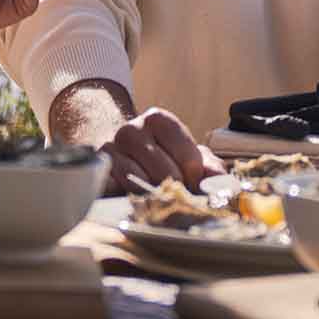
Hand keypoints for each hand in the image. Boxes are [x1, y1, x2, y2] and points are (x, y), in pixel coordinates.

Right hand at [102, 107, 224, 194]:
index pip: (186, 154)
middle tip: (177, 192)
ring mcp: (110, 149)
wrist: (121, 154)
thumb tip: (220, 182)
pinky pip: (116, 190)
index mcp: (158, 119)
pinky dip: (129, 198)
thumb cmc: (162, 155)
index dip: (194, 174)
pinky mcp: (98, 171)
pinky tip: (138, 198)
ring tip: (158, 195)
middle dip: (176, 187)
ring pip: (139, 182)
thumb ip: (209, 166)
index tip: (194, 180)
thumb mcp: (189, 155)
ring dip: (153, 195)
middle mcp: (131, 130)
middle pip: (164, 172)